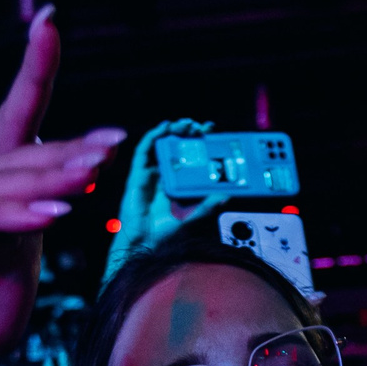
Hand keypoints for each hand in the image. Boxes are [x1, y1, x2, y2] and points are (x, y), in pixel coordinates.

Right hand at [0, 10, 123, 365]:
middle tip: (112, 145)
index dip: (31, 71)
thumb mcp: (27, 251)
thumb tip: (81, 165)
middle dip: (68, 153)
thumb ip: (42, 208)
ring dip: (47, 181)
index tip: (48, 24)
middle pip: (15, 158)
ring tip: (91, 179)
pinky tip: (51, 214)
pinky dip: (10, 214)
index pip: (9, 118)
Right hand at [113, 119, 225, 267]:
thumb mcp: (194, 216)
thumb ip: (209, 205)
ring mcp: (152, 173)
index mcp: (180, 183)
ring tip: (186, 124)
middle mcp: (166, 175)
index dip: (201, 144)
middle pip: (178, 147)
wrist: (145, 241)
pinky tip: (164, 128)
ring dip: (173, 131)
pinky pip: (144, 151)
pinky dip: (153, 136)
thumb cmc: (166, 232)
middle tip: (201, 127)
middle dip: (189, 134)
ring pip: (162, 145)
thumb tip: (228, 194)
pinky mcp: (138, 174)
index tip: (213, 133)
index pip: (192, 157)